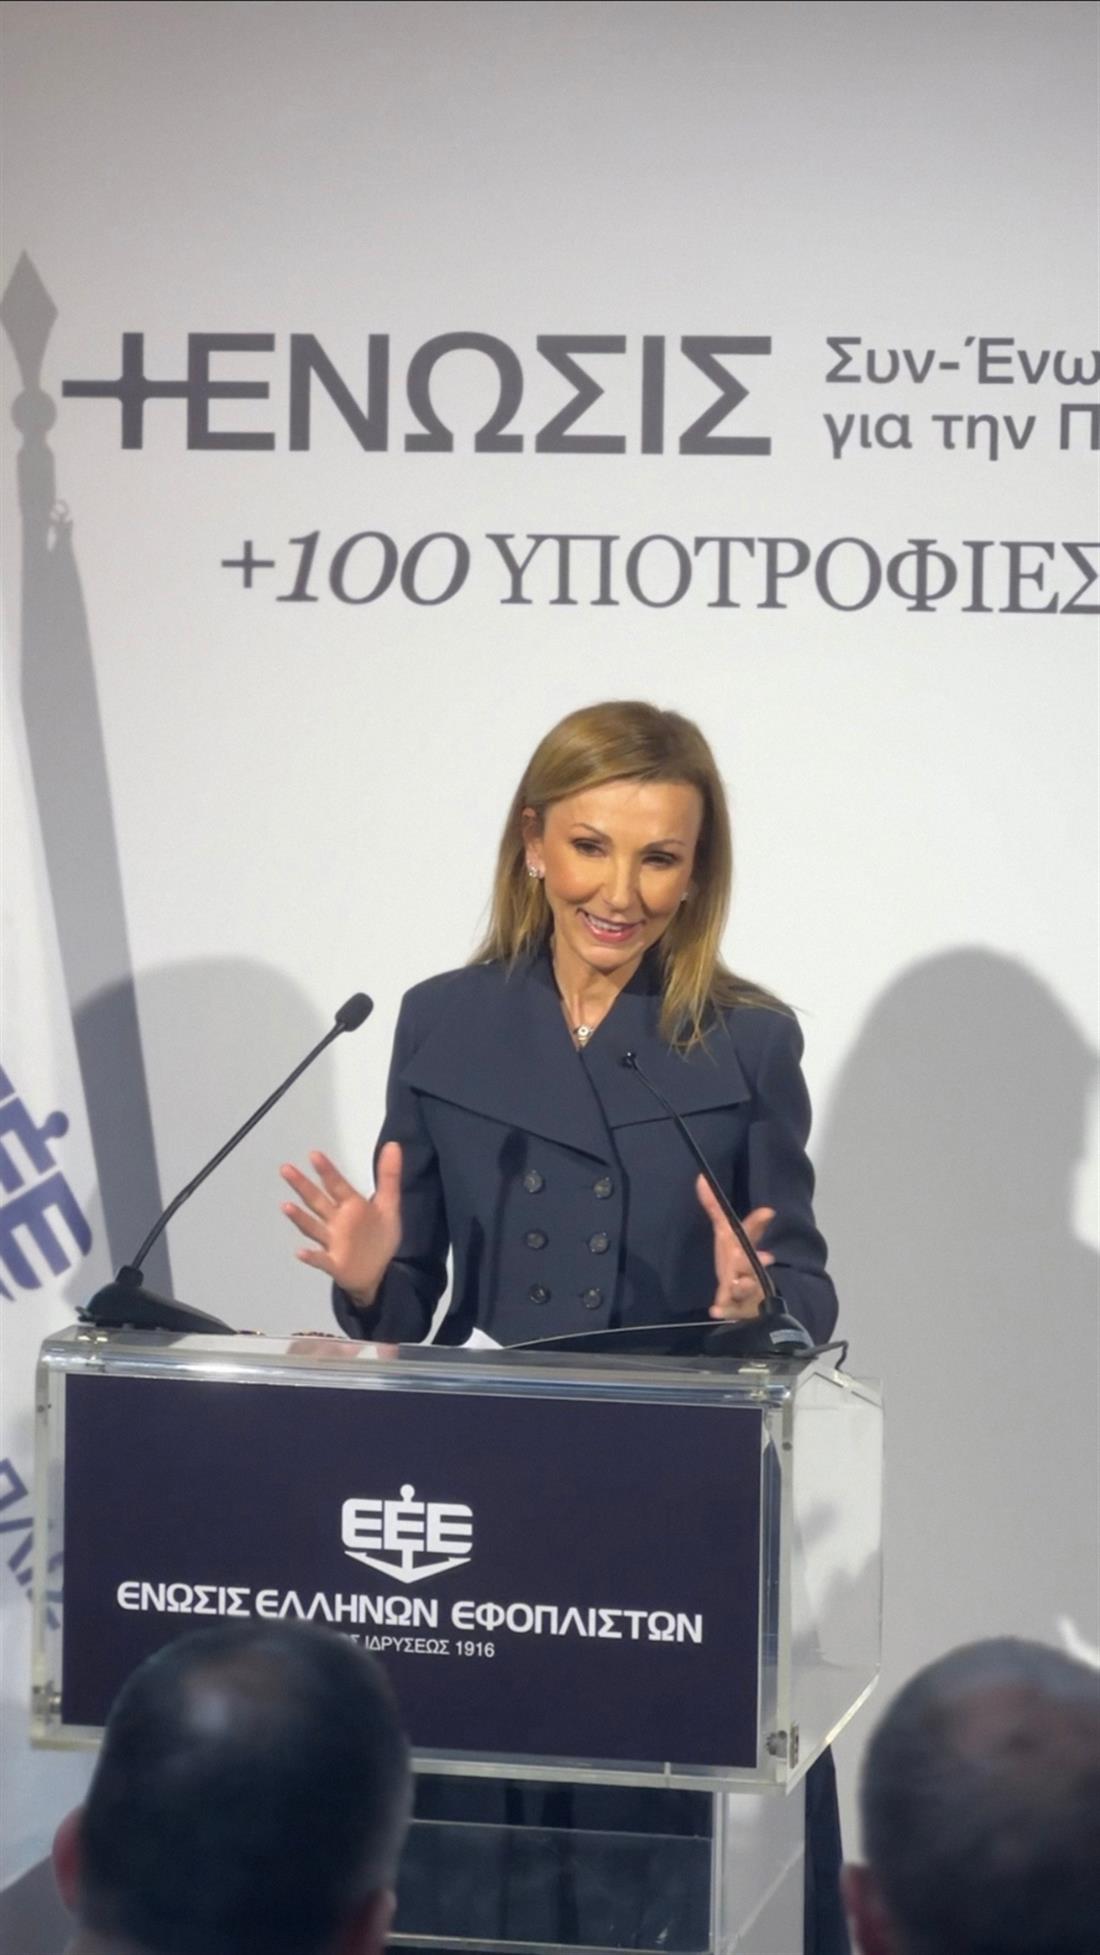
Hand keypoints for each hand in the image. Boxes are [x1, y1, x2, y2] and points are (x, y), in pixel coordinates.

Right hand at [279, 1143, 402, 1307]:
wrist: (377, 1272)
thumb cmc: (377, 1237)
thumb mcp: (388, 1205)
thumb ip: (389, 1176)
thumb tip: (394, 1144)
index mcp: (350, 1206)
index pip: (336, 1185)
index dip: (327, 1171)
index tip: (314, 1154)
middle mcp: (336, 1221)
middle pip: (317, 1201)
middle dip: (302, 1186)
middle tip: (286, 1169)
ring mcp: (332, 1242)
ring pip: (313, 1227)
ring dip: (300, 1218)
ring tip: (286, 1206)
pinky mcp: (334, 1263)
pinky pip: (320, 1259)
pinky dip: (311, 1257)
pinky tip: (300, 1252)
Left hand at [694, 1175, 774, 1319]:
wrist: (750, 1299)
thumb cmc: (736, 1262)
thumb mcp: (725, 1234)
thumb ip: (714, 1209)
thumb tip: (701, 1178)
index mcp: (745, 1247)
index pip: (750, 1233)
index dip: (756, 1223)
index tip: (768, 1211)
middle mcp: (749, 1268)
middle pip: (750, 1264)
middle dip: (750, 1260)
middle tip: (749, 1255)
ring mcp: (746, 1290)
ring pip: (746, 1288)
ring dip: (743, 1286)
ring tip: (737, 1285)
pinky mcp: (739, 1309)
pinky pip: (732, 1312)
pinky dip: (725, 1311)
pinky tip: (715, 1311)